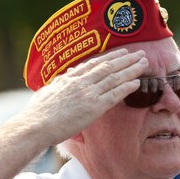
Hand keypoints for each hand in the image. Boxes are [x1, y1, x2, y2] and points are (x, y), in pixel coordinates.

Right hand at [18, 48, 147, 145]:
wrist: (35, 125)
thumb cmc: (36, 114)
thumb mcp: (46, 93)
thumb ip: (57, 84)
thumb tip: (62, 78)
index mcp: (68, 78)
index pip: (92, 64)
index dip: (109, 57)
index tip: (120, 53)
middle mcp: (80, 82)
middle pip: (107, 66)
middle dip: (125, 59)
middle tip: (139, 53)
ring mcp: (88, 93)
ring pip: (114, 77)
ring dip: (131, 69)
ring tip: (144, 63)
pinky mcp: (93, 107)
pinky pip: (114, 94)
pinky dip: (126, 87)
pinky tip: (137, 82)